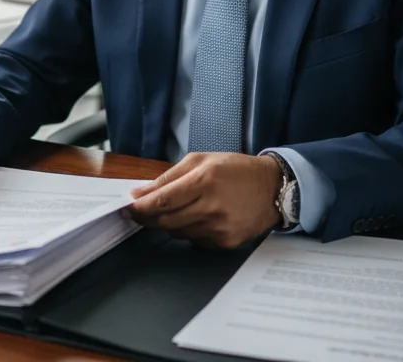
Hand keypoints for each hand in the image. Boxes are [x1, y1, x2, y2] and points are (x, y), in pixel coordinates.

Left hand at [128, 153, 283, 248]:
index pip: (162, 200)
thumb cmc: (236, 170)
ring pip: (178, 232)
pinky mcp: (226, 242)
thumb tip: (141, 193)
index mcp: (205, 180)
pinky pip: (195, 240)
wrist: (273, 188)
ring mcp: (220, 228)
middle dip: (148, 218)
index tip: (128, 208)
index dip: (141, 207)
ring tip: (179, 209)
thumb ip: (169, 176)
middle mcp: (212, 206)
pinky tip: (200, 217)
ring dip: (170, 223)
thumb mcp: (202, 160)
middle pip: (166, 220)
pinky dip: (190, 230)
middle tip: (140, 212)